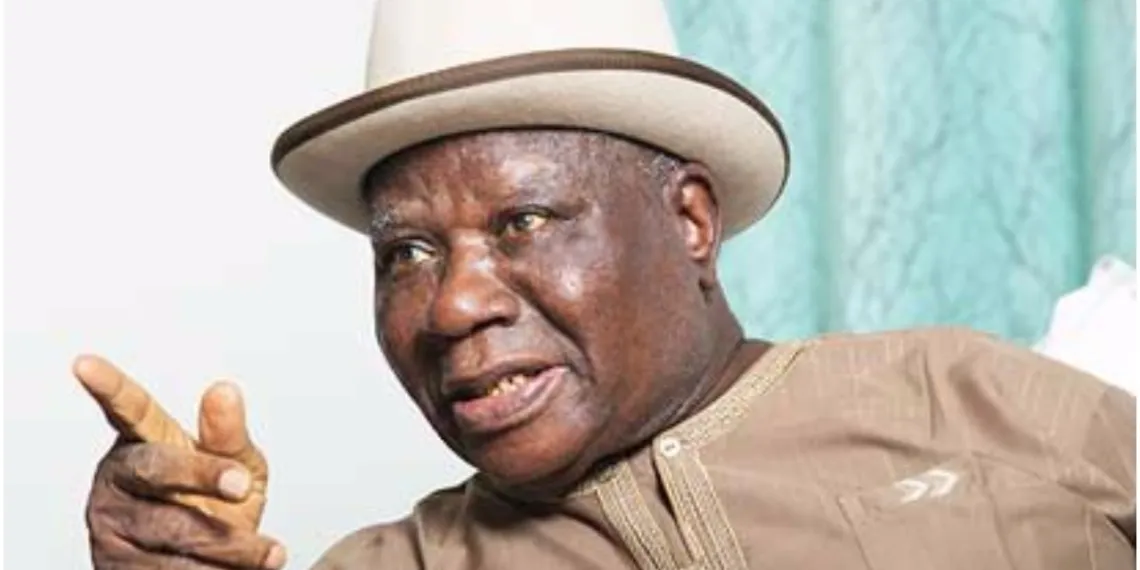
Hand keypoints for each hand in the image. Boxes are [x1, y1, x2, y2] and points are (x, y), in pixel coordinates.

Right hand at [75, 355, 286, 568]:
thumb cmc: (220, 504)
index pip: (129, 409)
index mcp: (147, 442)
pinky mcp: (115, 566)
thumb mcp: (237, 463)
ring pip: (171, 529)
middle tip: (241, 485)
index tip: (86, 364)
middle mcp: (121, 478)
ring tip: (266, 553)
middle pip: (156, 469)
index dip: (108, 386)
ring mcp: (113, 523)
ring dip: (228, 545)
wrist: (211, 566)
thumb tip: (224, 391)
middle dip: (202, 475)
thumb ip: (228, 434)